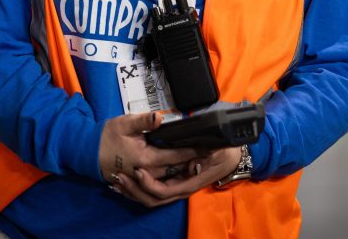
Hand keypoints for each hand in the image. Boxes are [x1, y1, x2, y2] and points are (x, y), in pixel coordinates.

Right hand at [98, 112, 201, 187]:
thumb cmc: (107, 136)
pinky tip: (181, 170)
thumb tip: (159, 117)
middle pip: (177, 169)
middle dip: (193, 162)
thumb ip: (144, 121)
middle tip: (209, 153)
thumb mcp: (125, 123)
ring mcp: (143, 179)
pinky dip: (172, 177)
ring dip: (184, 170)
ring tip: (199, 161)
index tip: (209, 146)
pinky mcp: (139, 181)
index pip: (177, 156)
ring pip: (169, 177)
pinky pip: (159, 182)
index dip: (194, 151)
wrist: (88, 152)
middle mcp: (148, 172)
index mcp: (147, 158)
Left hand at [110, 145, 242, 207]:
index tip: (137, 171)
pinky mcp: (172, 182)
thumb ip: (200, 149)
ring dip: (132, 191)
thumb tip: (185, 148)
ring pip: (149, 198)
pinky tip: (124, 181)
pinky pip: (152, 191)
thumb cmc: (224, 153)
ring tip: (116, 181)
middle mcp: (181, 189)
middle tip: (119, 177)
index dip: (149, 184)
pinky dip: (136, 188)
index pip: (163, 191)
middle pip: (152, 199)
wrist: (232, 158)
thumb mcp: (216, 149)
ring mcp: (176, 188)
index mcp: (188, 182)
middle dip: (134, 191)